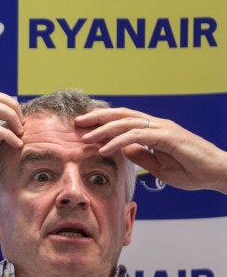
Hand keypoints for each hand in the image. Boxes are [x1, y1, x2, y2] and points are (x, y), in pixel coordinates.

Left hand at [75, 108, 226, 192]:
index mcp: (153, 129)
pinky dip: (118, 141)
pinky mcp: (168, 137)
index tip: (83, 127)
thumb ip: (140, 156)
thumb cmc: (192, 171)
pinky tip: (104, 149)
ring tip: (85, 137)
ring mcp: (163, 128)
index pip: (123, 120)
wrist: (219, 174)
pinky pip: (137, 136)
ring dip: (103, 129)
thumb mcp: (158, 166)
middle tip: (76, 123)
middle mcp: (156, 124)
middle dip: (97, 117)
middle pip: (121, 115)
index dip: (102, 121)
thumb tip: (121, 149)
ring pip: (126, 122)